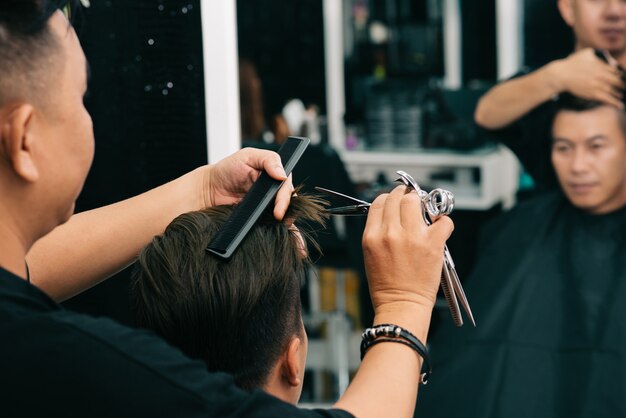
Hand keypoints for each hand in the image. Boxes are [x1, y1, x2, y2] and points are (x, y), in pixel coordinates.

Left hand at [202, 147, 293, 219]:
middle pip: (288, 200)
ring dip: (282, 219)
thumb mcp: (248, 156)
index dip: (286, 196)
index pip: (287, 185)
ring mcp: (267, 203)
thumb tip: (282, 175)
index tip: (279, 205)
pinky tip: (269, 227)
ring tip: (274, 223)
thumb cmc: (227, 169)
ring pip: (283, 213)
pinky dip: (272, 226)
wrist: (209, 189)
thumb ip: (268, 160)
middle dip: (285, 208)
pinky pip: (270, 222)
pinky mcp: (259, 215)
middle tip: (277, 216)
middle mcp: (273, 188)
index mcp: (274, 173)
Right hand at [362, 185, 453, 312]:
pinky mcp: (432, 244)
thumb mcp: (370, 254)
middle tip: (412, 199)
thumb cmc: (386, 285)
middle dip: (406, 195)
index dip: (389, 197)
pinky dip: (443, 221)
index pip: (380, 202)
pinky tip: (439, 227)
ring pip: (416, 201)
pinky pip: (443, 220)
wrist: (401, 305)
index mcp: (372, 236)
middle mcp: (390, 232)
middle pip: (398, 197)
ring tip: (425, 211)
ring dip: (422, 203)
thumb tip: (393, 214)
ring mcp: (412, 237)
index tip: (395, 199)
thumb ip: (379, 232)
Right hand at [550, 48, 623, 107]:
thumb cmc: (572, 63)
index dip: (622, 75)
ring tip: (623, 96)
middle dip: (623, 85)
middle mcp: (601, 75)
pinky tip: (620, 105)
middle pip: (618, 81)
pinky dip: (614, 102)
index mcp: (601, 66)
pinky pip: (606, 99)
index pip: (617, 71)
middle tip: (624, 87)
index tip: (623, 78)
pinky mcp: (592, 93)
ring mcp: (597, 85)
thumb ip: (599, 53)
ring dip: (620, 94)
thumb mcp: (586, 53)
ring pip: (613, 90)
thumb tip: (608, 56)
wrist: (561, 75)